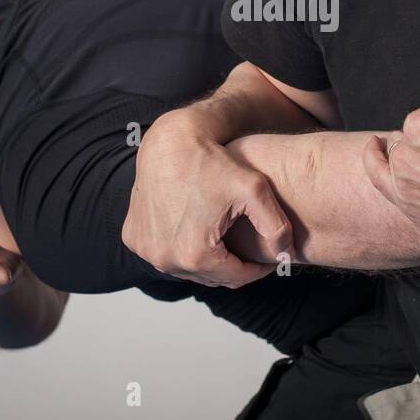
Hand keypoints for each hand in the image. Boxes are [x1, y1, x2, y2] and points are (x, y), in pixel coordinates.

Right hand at [122, 111, 292, 287]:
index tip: (269, 258)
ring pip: (187, 269)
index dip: (257, 269)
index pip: (236, 278)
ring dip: (207, 259)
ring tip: (224, 237)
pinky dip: (181, 248)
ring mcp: (146, 250)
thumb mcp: (255, 189)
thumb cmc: (211, 162)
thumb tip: (285, 255)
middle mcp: (164, 260)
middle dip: (232, 265)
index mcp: (194, 256)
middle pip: (211, 276)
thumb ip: (277, 227)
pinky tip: (197, 229)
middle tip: (247, 247)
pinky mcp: (134, 238)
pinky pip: (165, 253)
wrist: (170, 141)